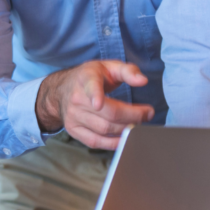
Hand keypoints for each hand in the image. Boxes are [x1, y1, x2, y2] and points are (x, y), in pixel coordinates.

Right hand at [36, 60, 154, 149]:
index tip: (98, 104)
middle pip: (108, 114)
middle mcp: (77, 98)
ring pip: (104, 129)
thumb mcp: (108, 66)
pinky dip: (113, 143)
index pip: (91, 87)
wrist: (62, 89)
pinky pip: (95, 142)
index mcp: (86, 78)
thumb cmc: (91, 77)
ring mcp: (73, 116)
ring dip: (126, 130)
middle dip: (133, 116)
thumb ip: (128, 71)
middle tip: (147, 114)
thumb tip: (143, 81)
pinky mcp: (73, 130)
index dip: (95, 95)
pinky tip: (125, 139)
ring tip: (138, 124)